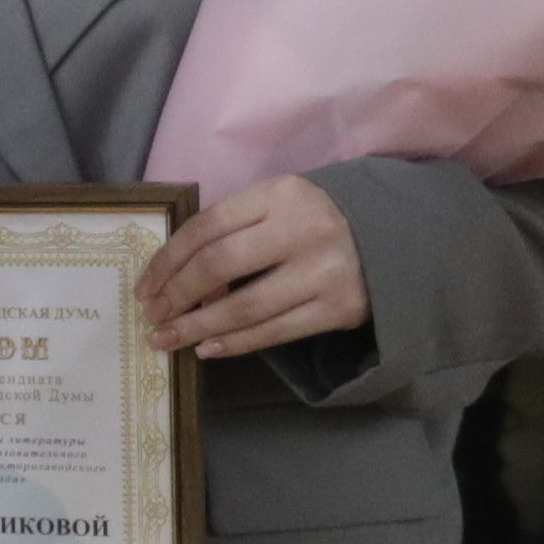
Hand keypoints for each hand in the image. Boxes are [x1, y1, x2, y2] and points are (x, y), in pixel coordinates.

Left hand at [141, 172, 368, 361]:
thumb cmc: (320, 220)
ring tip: (166, 339)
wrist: (398, 237)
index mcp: (280, 195)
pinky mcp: (339, 308)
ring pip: (244, 307)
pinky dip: (236, 343)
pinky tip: (207, 349)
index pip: (207, 227)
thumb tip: (177, 274)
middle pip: (219, 266)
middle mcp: (303, 230)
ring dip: (197, 328)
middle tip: (152, 315)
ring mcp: (324, 272)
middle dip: (176, 295)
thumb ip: (236, 227)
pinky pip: (275, 332)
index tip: (144, 285)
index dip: (167, 259)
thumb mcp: (280, 205)